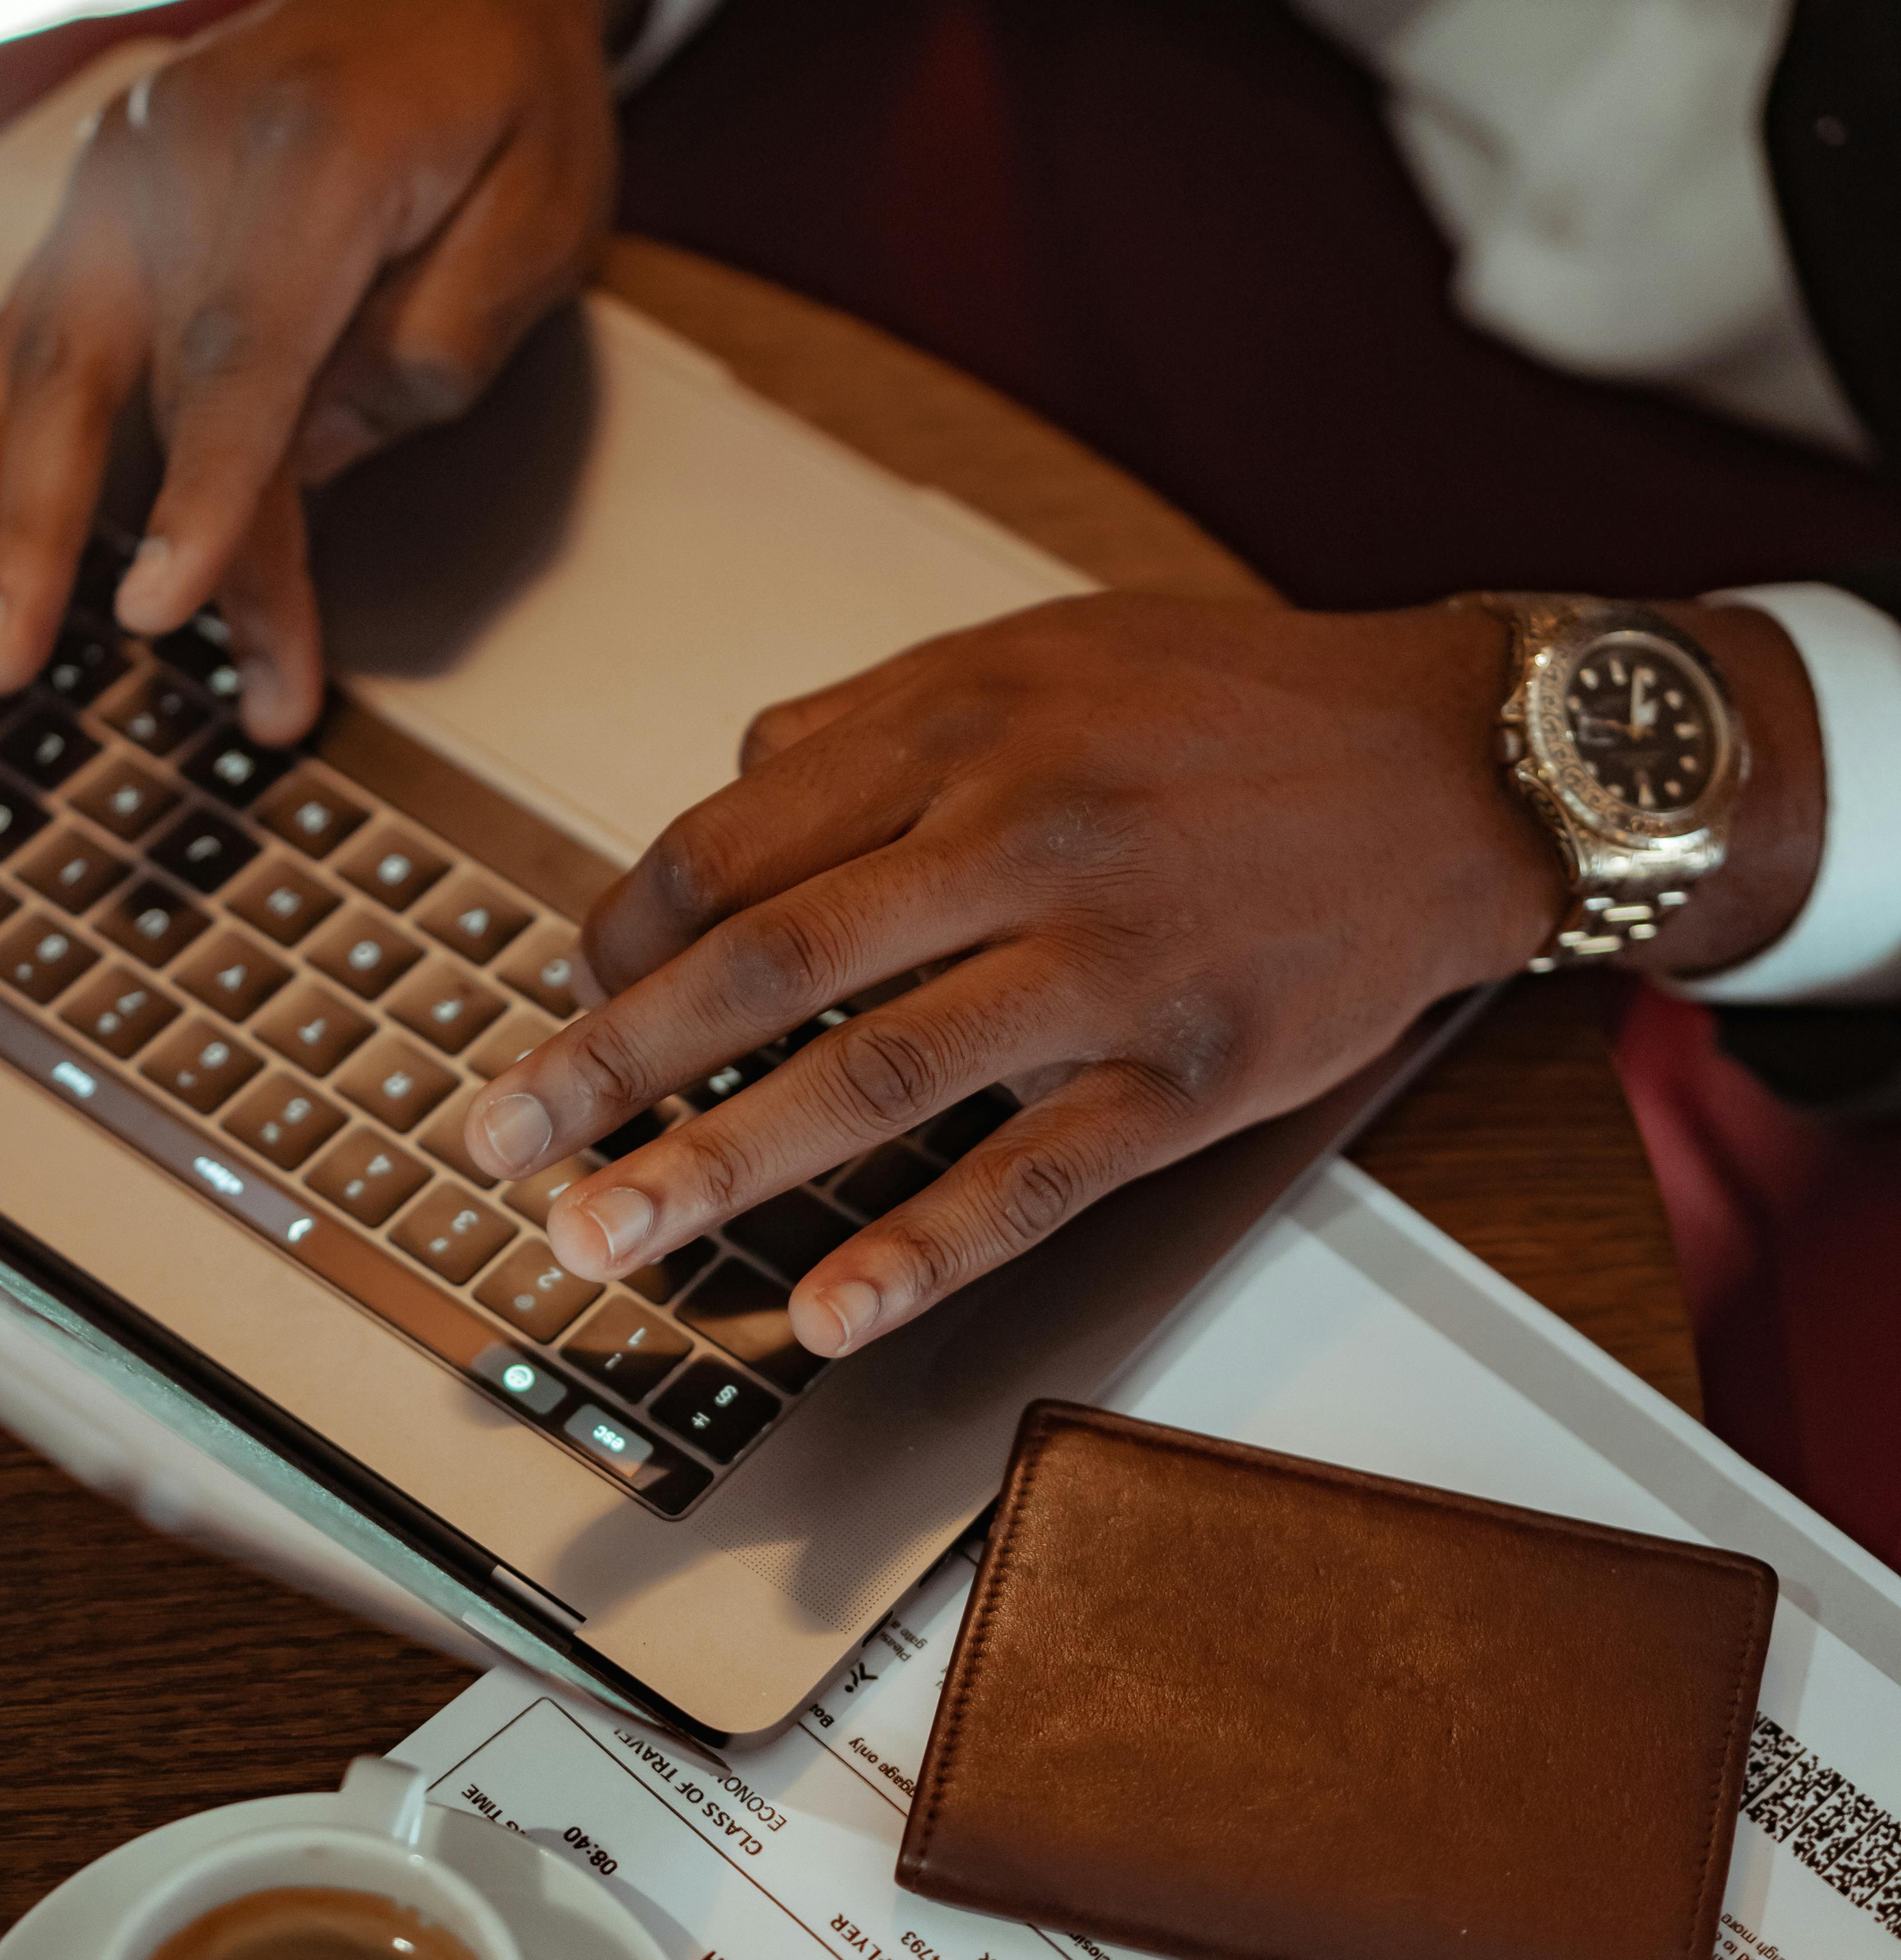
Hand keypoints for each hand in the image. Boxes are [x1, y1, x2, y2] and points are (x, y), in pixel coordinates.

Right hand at [0, 0, 668, 740]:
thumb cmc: (512, 101)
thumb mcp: (547, 216)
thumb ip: (442, 342)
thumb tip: (313, 457)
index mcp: (319, 147)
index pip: (244, 355)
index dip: (201, 496)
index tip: (160, 609)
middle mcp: (192, 146)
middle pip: (115, 367)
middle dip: (60, 534)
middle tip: (15, 665)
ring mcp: (128, 161)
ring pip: (46, 352)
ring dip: (0, 500)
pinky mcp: (102, 191)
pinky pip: (29, 322)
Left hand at [457, 590, 1822, 1358]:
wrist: (1461, 765)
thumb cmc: (1239, 706)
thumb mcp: (1045, 645)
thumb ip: (876, 713)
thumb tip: (733, 780)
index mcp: (961, 726)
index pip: (734, 846)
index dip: (623, 935)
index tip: (566, 1001)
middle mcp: (1017, 837)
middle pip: (767, 961)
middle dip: (612, 1063)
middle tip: (498, 1139)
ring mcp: (1103, 966)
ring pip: (876, 1077)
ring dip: (720, 1167)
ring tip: (603, 1237)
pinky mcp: (1184, 1075)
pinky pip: (1031, 1178)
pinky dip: (920, 1253)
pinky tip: (823, 1313)